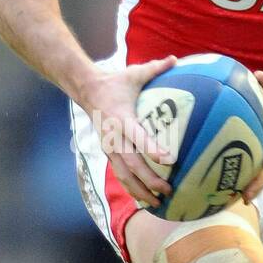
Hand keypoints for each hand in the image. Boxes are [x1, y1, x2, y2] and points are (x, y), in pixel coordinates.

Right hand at [87, 56, 177, 205]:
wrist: (87, 91)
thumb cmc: (116, 83)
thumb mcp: (134, 73)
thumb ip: (156, 68)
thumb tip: (176, 59)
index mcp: (121, 118)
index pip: (137, 135)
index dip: (151, 148)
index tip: (168, 160)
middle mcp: (113, 136)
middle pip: (131, 164)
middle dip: (149, 180)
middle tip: (168, 190)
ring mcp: (109, 147)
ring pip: (124, 175)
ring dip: (140, 191)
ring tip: (158, 203)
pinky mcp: (108, 153)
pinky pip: (120, 174)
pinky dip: (132, 188)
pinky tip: (145, 200)